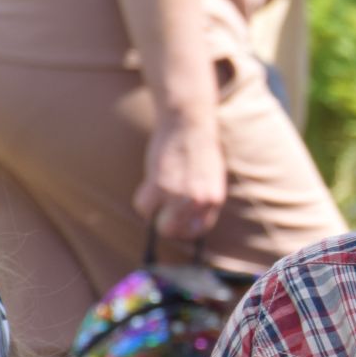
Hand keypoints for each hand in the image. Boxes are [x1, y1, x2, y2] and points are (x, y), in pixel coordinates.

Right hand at [134, 113, 225, 242]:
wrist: (189, 124)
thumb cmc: (198, 148)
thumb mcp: (211, 178)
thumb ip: (202, 198)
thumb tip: (187, 217)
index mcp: (214, 200)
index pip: (198, 231)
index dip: (183, 229)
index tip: (175, 222)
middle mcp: (199, 202)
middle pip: (174, 232)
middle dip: (164, 225)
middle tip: (160, 211)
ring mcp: (179, 195)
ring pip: (157, 224)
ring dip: (152, 211)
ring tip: (155, 193)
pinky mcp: (159, 185)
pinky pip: (143, 207)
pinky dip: (142, 199)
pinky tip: (148, 184)